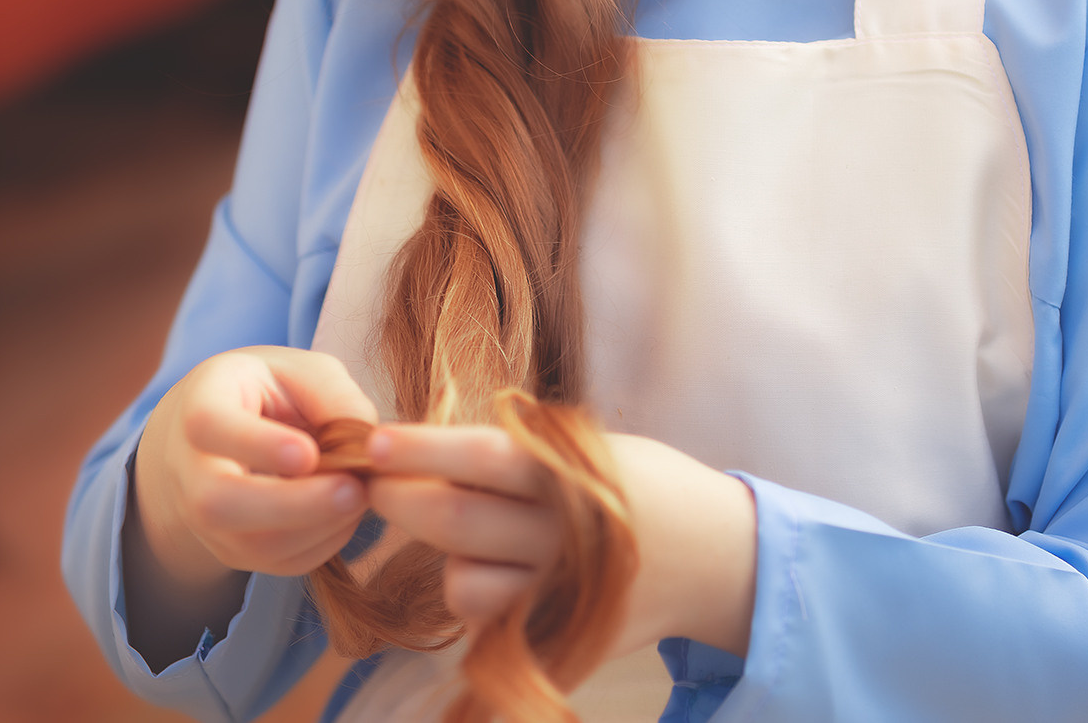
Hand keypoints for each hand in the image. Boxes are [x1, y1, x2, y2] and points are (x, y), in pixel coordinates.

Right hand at [123, 347, 376, 669]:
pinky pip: (279, 563)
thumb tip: (367, 443)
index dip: (257, 445)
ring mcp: (207, 522)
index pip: (210, 426)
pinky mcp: (235, 552)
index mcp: (200, 406)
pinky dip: (322, 542)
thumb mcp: (300, 370)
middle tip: (352, 490)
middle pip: (220, 503)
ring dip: (317, 526)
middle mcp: (190, 472)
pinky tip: (348, 511)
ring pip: (252, 544)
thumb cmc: (269, 392)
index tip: (307, 453)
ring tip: (361, 495)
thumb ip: (333, 395)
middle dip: (291, 504)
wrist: (224, 436)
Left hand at [366, 425, 756, 658]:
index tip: (373, 440)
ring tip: (462, 532)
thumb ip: (528, 451)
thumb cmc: (645, 486)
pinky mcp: (561, 646)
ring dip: (444, 556)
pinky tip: (495, 572)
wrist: (716, 559)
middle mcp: (564, 539)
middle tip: (371, 482)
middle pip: (456, 522)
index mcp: (573, 477)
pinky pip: (490, 627)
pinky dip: (479, 597)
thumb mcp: (594, 450)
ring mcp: (562, 599)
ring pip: (464, 583)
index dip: (420, 449)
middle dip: (400, 499)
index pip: (481, 458)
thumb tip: (436, 444)